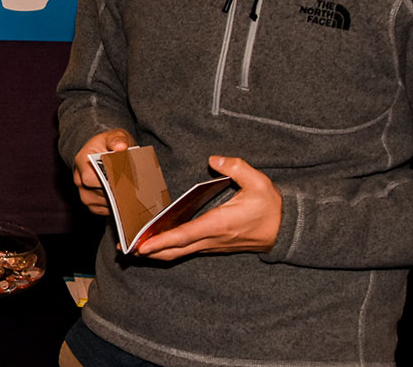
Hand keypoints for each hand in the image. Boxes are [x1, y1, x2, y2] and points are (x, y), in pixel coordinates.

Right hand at [71, 128, 134, 215]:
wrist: (104, 152)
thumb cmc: (110, 144)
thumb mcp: (116, 136)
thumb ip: (118, 139)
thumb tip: (121, 146)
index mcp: (82, 161)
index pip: (91, 178)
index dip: (109, 181)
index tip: (125, 179)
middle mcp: (79, 179)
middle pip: (99, 192)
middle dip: (117, 190)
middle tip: (133, 187)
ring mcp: (84, 192)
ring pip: (101, 203)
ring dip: (117, 199)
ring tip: (131, 192)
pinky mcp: (91, 203)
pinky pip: (103, 210)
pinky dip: (115, 206)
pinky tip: (124, 198)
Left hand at [134, 155, 280, 259]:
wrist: (286, 230)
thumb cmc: (270, 207)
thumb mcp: (259, 182)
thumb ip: (236, 168)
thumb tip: (214, 159)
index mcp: (219, 224)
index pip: (185, 235)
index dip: (162, 241)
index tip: (143, 245)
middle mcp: (213, 238)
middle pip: (176, 250)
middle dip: (151, 251)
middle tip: (127, 249)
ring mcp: (213, 244)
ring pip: (181, 253)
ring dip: (158, 252)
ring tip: (135, 248)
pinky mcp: (214, 245)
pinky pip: (188, 250)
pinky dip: (171, 249)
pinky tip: (157, 243)